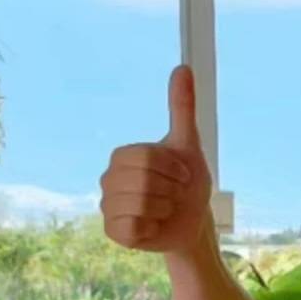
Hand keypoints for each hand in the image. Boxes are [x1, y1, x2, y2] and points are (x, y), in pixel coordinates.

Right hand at [101, 65, 212, 255]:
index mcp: (122, 156)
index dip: (173, 167)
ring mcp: (107, 206)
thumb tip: (183, 67)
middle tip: (176, 193)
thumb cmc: (188, 181)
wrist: (193, 220)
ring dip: (165, 208)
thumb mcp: (188, 143)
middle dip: (171, 188)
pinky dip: (153, 227)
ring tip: (167, 208)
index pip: (144, 156)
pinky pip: (132, 227)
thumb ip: (182, 107)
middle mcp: (108, 179)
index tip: (184, 174)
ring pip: (139, 204)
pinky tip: (156, 225)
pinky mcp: (112, 232)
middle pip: (141, 180)